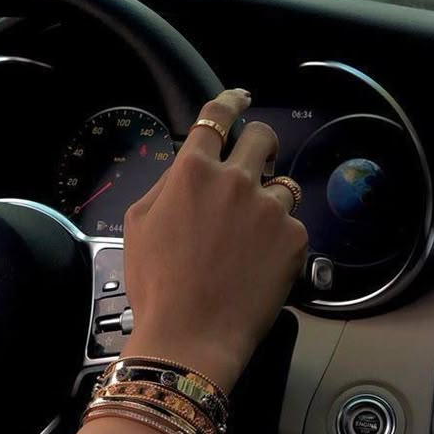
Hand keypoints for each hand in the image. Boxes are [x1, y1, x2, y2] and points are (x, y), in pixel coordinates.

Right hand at [120, 88, 306, 391]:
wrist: (190, 335)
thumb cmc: (157, 283)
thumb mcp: (139, 224)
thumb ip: (167, 185)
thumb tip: (188, 169)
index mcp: (193, 171)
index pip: (216, 118)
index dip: (230, 101)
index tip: (239, 97)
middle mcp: (235, 180)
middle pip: (262, 137)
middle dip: (261, 143)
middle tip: (256, 161)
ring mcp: (269, 209)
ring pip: (283, 185)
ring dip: (270, 199)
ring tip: (252, 233)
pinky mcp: (294, 238)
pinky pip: (292, 225)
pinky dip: (279, 238)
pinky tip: (260, 262)